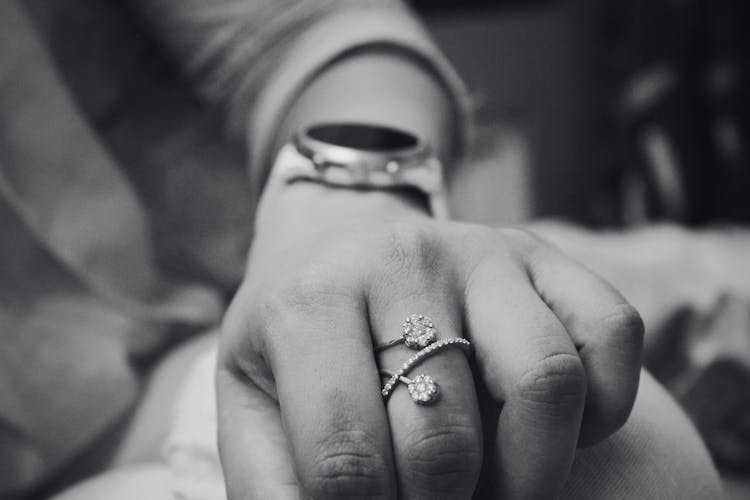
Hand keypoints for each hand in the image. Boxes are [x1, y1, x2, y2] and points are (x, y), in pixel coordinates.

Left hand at [216, 181, 643, 499]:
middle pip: (445, 436)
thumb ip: (277, 483)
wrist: (333, 242)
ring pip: (547, 380)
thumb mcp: (253, 404)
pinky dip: (602, 406)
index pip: (343, 458)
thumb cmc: (295, 341)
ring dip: (531, 470)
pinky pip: (611, 333)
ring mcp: (484, 251)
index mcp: (310, 303)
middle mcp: (403, 261)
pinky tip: (547, 424)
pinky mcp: (544, 254)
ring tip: (496, 481)